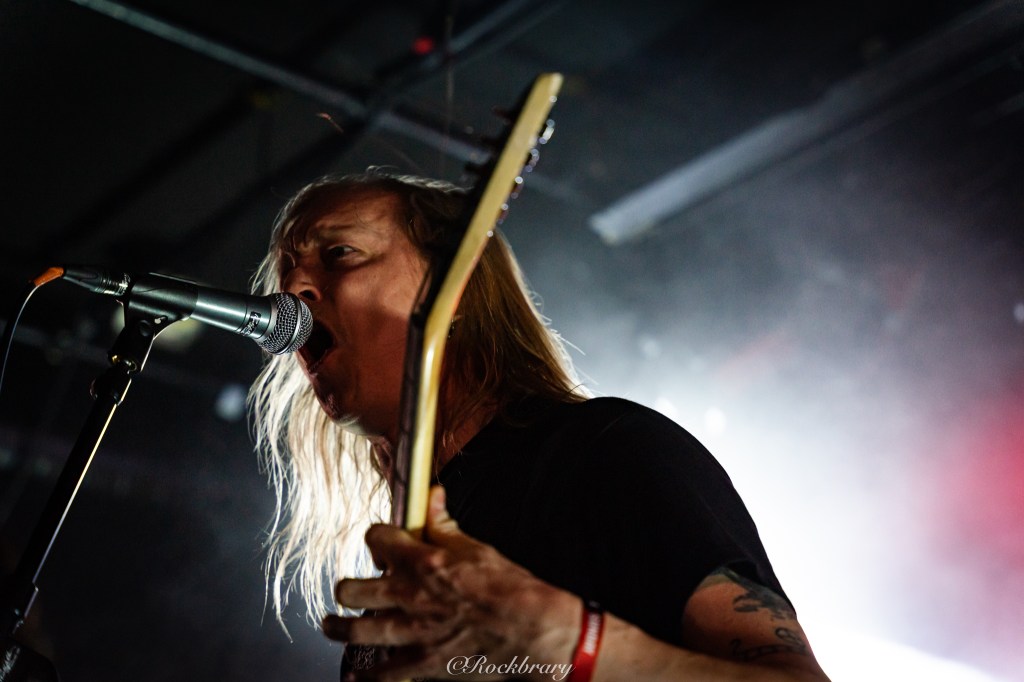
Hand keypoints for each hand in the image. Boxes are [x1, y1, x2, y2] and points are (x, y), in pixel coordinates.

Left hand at [323, 485, 580, 680]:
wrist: (531, 630)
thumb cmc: (509, 588)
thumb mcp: (476, 547)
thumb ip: (444, 524)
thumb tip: (432, 496)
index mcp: (422, 561)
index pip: (376, 538)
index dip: (377, 537)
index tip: (380, 543)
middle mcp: (409, 595)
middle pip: (351, 589)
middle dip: (346, 588)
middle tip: (350, 590)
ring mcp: (412, 632)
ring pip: (354, 630)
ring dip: (338, 628)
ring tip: (333, 625)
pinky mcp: (422, 663)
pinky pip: (381, 673)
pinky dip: (365, 677)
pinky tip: (355, 677)